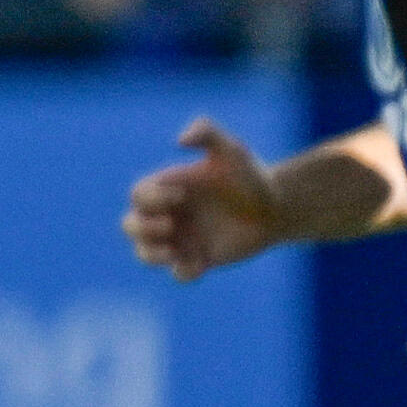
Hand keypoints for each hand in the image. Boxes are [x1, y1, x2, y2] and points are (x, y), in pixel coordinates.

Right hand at [121, 117, 284, 279]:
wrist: (276, 207)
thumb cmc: (250, 175)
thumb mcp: (231, 149)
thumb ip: (206, 133)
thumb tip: (178, 141)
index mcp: (169, 189)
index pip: (138, 195)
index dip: (151, 198)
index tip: (183, 195)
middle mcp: (170, 214)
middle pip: (130, 225)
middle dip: (141, 228)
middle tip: (170, 225)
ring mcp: (184, 239)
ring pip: (144, 253)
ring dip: (150, 255)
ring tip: (171, 254)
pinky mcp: (201, 259)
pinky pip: (179, 274)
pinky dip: (182, 273)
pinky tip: (201, 265)